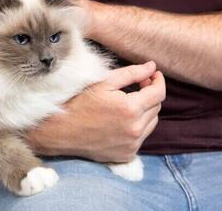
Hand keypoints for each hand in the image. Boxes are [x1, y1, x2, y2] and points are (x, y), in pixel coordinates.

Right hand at [26, 61, 164, 162]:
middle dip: (150, 95)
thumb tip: (152, 67)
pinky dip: (138, 127)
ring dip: (146, 112)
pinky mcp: (127, 155)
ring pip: (152, 123)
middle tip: (138, 86)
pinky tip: (122, 121)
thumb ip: (131, 73)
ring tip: (129, 104)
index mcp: (131, 109)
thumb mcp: (104, 83)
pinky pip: (142, 138)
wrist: (63, 131)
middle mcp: (135, 129)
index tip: (153, 74)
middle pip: (157, 107)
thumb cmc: (80, 103)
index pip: (159, 93)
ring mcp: (132, 144)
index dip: (158, 81)